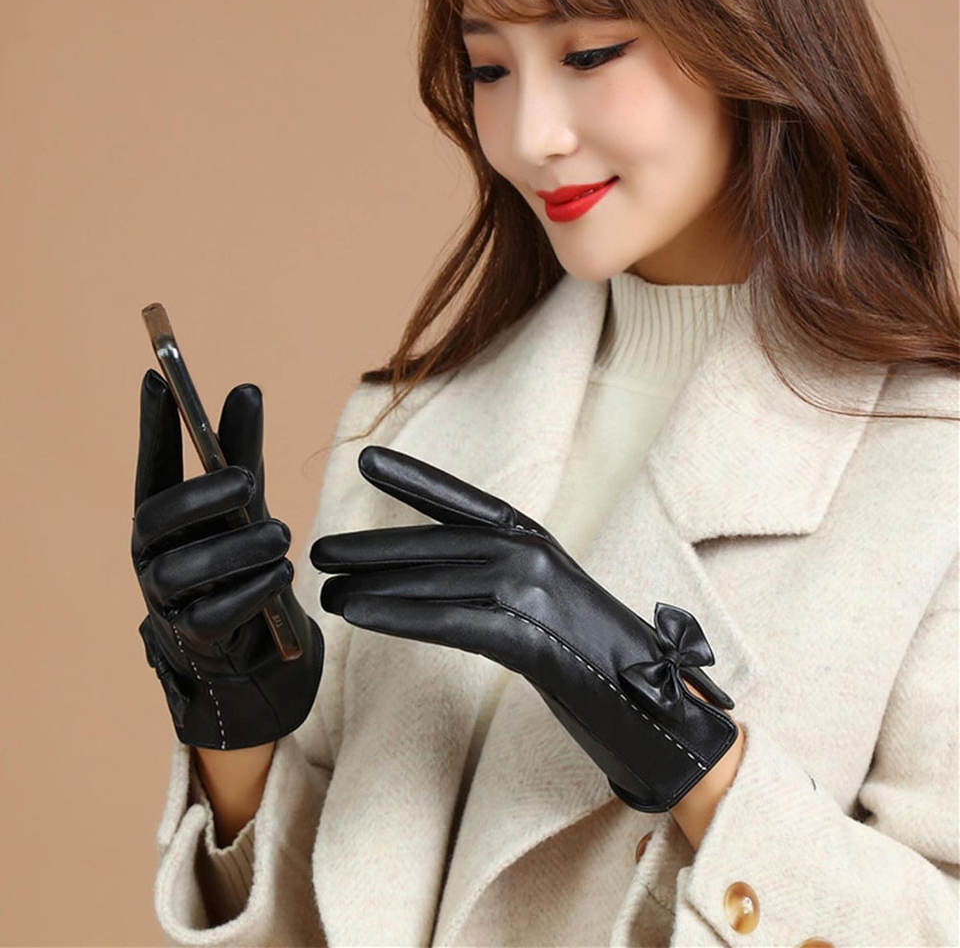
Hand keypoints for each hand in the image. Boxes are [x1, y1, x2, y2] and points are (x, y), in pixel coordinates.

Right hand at [131, 369, 323, 748]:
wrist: (252, 645)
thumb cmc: (240, 558)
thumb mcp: (246, 502)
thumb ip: (243, 452)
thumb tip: (246, 388)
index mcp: (164, 515)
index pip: (151, 465)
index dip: (153, 426)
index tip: (159, 379)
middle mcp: (154, 552)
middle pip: (158, 517)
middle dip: (201, 495)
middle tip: (247, 480)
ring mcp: (168, 597)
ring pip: (186, 569)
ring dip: (237, 548)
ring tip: (282, 535)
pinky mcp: (193, 636)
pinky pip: (214, 615)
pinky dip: (250, 592)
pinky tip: (281, 575)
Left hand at [310, 445, 737, 811]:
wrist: (657, 709)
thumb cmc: (598, 659)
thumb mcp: (552, 603)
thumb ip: (506, 582)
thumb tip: (446, 579)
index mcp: (540, 541)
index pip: (467, 502)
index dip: (415, 480)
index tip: (368, 462)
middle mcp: (536, 556)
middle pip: (440, 543)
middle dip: (376, 546)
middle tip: (321, 550)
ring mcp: (537, 594)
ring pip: (440, 580)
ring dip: (376, 583)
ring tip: (326, 589)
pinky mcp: (533, 639)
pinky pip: (453, 622)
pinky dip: (402, 615)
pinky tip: (361, 615)